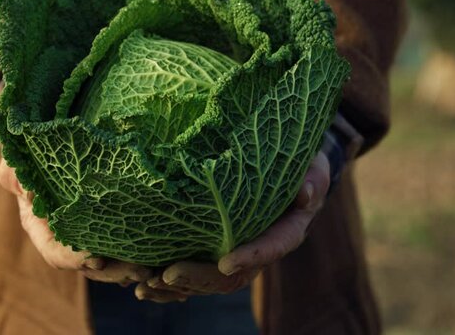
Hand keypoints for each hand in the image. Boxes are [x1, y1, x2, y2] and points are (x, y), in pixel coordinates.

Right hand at [0, 159, 152, 285]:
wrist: (47, 152)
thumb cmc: (29, 159)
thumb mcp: (15, 165)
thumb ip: (15, 178)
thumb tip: (28, 192)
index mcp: (42, 230)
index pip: (56, 253)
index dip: (74, 259)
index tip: (96, 258)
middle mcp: (66, 239)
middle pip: (88, 265)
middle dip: (112, 271)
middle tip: (138, 270)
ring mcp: (87, 236)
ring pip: (109, 262)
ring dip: (129, 267)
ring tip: (152, 268)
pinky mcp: (106, 227)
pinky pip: (121, 246)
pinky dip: (137, 253)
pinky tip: (156, 254)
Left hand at [136, 152, 329, 302]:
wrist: (288, 174)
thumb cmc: (300, 167)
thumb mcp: (312, 167)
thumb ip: (312, 178)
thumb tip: (305, 194)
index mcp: (285, 233)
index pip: (270, 248)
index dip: (249, 257)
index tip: (225, 262)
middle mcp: (259, 251)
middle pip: (231, 276)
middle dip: (198, 278)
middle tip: (167, 275)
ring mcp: (236, 254)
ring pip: (208, 282)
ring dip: (178, 287)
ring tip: (146, 285)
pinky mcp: (216, 252)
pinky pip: (194, 274)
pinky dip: (169, 285)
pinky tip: (142, 286)